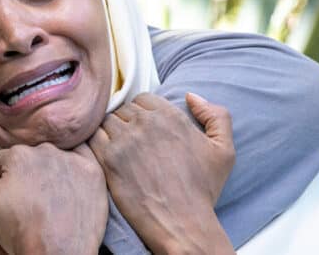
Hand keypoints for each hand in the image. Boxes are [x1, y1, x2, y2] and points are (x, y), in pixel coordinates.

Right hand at [0, 143, 106, 254]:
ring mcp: (72, 160)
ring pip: (54, 158)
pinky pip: (81, 158)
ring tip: (51, 199)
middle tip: (31, 200)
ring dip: (50, 171)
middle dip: (28, 173)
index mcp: (18, 155)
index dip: (6, 179)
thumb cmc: (21, 232)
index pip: (6, 159)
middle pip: (30, 156)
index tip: (13, 196)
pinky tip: (69, 187)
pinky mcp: (92, 171)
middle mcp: (46, 150)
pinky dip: (74, 168)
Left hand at [88, 93, 235, 254]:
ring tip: (120, 148)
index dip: (144, 112)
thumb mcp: (223, 149)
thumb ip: (216, 116)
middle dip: (128, 122)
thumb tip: (190, 96)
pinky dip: (98, 142)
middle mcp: (145, 124)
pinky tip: (107, 155)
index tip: (146, 129)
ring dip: (112, 131)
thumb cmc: (203, 189)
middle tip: (133, 141)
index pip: (144, 99)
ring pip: (108, 121)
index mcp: (170, 116)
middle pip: (125, 109)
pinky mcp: (108, 158)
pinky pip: (94, 136)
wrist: (182, 221)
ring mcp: (124, 140)